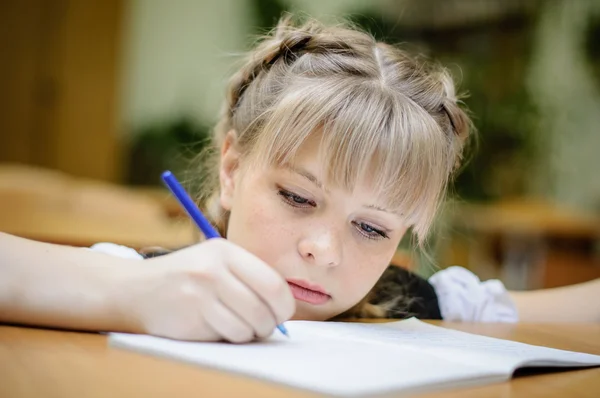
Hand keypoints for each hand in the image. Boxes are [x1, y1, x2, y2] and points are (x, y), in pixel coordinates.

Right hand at [120, 239, 294, 342]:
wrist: (135, 289)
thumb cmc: (186, 277)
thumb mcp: (215, 261)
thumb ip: (248, 276)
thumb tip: (284, 306)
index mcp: (225, 251)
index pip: (273, 284)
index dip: (284, 305)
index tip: (281, 313)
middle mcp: (213, 270)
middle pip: (264, 309)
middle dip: (269, 324)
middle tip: (262, 325)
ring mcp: (200, 294)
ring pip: (248, 328)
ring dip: (248, 333)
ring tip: (235, 324)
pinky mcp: (190, 318)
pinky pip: (227, 337)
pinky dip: (228, 337)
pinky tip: (216, 326)